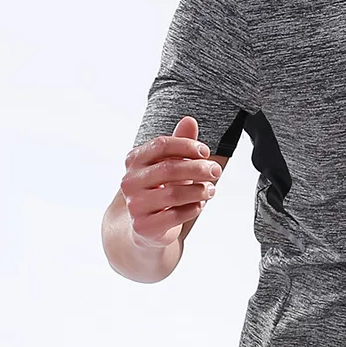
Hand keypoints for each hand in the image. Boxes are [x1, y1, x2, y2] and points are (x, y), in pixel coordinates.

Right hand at [120, 116, 220, 249]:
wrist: (144, 227)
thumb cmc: (162, 190)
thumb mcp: (171, 165)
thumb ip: (180, 145)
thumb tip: (189, 120)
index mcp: (134, 160)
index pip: (160, 145)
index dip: (186, 146)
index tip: (206, 152)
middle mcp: (129, 181)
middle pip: (168, 169)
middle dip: (197, 168)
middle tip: (216, 170)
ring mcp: (135, 205)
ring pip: (173, 194)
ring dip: (198, 191)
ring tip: (211, 190)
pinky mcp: (144, 226)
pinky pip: (173, 216)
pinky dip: (192, 209)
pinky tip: (200, 205)